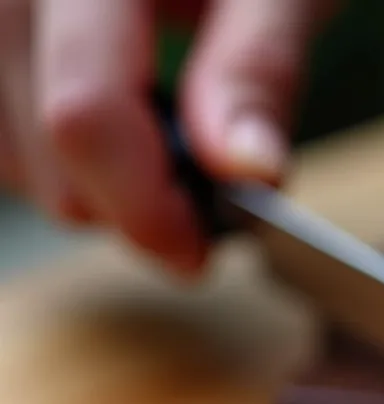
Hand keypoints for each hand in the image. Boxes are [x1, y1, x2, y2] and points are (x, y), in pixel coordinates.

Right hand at [0, 0, 336, 275]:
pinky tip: (113, 132)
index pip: (84, 114)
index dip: (144, 210)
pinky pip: (0, 139)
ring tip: (157, 147)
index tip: (197, 254)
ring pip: (11, 160)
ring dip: (94, 187)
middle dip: (130, 206)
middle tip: (197, 196)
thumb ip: (259, 71)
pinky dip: (58, 160)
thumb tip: (250, 173)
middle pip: (42, 155)